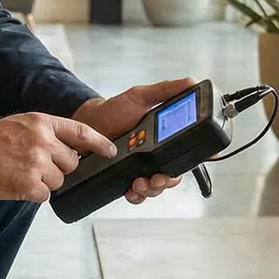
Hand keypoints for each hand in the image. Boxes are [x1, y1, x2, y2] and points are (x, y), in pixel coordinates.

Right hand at [0, 113, 116, 201]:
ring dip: (45, 181)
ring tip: (22, 172)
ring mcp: (36, 163)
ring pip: (59, 180)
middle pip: (72, 162)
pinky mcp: (29, 184)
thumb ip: (47, 132)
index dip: (100, 143)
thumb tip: (70, 148)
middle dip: (60, 167)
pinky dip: (34, 193)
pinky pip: (45, 194)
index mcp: (42, 123)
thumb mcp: (21, 124)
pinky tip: (18, 183)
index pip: (81, 132)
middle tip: (37, 165)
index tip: (111, 150)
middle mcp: (43, 141)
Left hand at [72, 77, 196, 204]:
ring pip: (157, 187)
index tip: (183, 166)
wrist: (87, 124)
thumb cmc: (113, 110)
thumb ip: (166, 90)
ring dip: (152, 189)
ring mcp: (141, 168)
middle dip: (167, 181)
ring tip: (140, 182)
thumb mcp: (140, 97)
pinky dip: (137, 196)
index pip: (184, 153)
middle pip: (172, 175)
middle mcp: (155, 155)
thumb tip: (190, 82)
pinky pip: (138, 194)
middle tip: (158, 177)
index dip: (190, 162)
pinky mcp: (126, 178)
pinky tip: (131, 190)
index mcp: (164, 137)